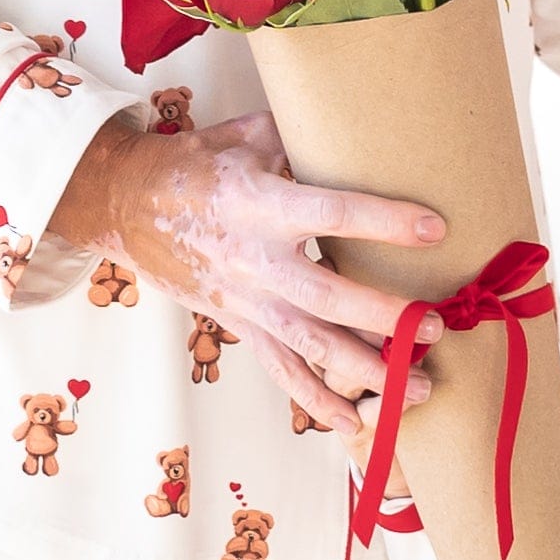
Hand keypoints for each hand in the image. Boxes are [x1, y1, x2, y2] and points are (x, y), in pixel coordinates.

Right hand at [50, 110, 442, 446]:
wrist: (125, 207)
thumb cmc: (195, 165)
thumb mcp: (247, 135)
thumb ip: (303, 141)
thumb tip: (361, 136)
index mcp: (261, 203)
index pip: (332, 214)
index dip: (384, 222)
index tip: (434, 229)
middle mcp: (256, 259)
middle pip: (329, 297)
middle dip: (386, 318)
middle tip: (434, 327)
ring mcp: (247, 300)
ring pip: (311, 346)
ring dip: (366, 371)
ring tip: (416, 389)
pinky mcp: (239, 326)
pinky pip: (281, 371)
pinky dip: (316, 402)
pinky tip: (356, 423)